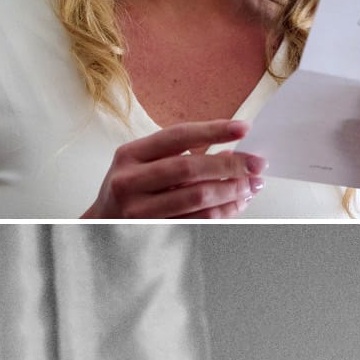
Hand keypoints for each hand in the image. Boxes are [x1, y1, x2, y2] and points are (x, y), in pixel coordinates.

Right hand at [81, 120, 263, 218]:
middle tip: (257, 165)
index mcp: (130, 154)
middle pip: (190, 168)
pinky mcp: (154, 232)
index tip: (243, 128)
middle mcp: (130, 181)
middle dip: (230, 165)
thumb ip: (181, 156)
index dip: (213, 131)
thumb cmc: (131, 190)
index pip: (178, 136)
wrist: (102, 226)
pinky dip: (224, 211)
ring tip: (253, 185)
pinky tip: (238, 203)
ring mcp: (140, 211)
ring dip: (232, 191)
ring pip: (198, 199)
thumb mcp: (145, 165)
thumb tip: (231, 153)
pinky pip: (199, 221)